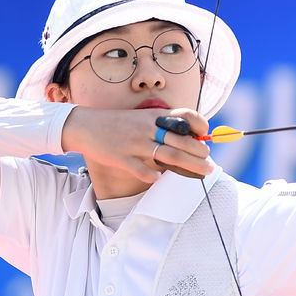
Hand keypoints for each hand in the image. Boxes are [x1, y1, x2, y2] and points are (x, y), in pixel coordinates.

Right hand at [61, 106, 211, 183]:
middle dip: (201, 153)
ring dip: (191, 165)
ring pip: (170, 156)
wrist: (85, 126)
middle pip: (182, 142)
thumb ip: (162, 125)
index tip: (205, 136)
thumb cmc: (118, 123)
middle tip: (209, 162)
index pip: (185, 116)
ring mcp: (135, 144)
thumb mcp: (142, 117)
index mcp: (153, 116)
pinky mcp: (122, 158)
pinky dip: (153, 176)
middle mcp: (147, 128)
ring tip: (204, 171)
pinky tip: (159, 179)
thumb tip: (189, 136)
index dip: (200, 125)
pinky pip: (142, 170)